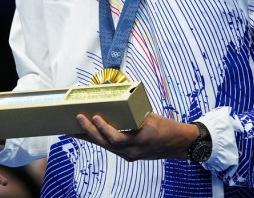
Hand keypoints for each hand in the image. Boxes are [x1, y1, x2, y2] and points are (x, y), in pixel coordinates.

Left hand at [74, 113, 197, 161]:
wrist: (178, 144)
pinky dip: (100, 139)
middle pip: (106, 143)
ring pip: (106, 146)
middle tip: (78, 118)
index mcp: (139, 140)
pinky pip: (110, 147)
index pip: (116, 138)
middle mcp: (132, 151)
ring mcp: (130, 155)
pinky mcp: (129, 155)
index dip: (103, 128)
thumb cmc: (166, 127)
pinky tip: (90, 133)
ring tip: (75, 128)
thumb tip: (117, 98)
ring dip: (90, 137)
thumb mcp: (150, 117)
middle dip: (89, 131)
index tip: (94, 117)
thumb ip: (133, 112)